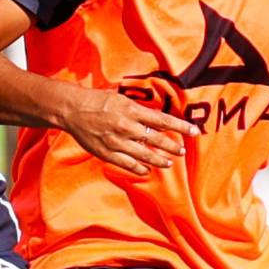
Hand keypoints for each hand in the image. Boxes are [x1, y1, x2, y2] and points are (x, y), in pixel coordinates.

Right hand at [60, 89, 200, 175]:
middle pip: (157, 140)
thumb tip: (158, 119)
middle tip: (182, 151)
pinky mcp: (107, 153)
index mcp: (132, 110)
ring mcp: (117, 142)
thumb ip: (139, 110)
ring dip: (160, 160)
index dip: (181, 126)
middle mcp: (127, 127)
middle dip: (173, 147)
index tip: (195, 131)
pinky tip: (148, 169)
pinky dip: (140, 168)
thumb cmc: (98, 101)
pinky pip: (128, 164)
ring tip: (169, 162)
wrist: (73, 109)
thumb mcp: (121, 99)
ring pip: (145, 155)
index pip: (163, 120)